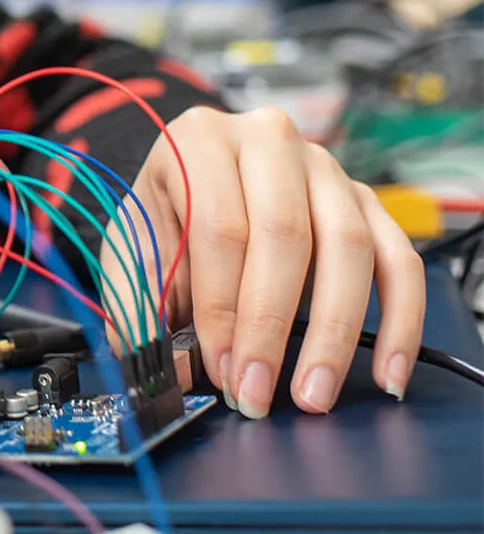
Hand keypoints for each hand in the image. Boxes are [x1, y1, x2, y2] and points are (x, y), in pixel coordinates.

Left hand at [98, 106, 426, 417]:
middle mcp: (266, 140)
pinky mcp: (365, 199)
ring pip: (348, 246)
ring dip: (335, 331)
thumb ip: (140, 303)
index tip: (221, 367)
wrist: (191, 179)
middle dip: (270, 325)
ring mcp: (323, 167)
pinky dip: (400, 319)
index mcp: (198, 140)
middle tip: (258, 389)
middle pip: (284, 233)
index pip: (220, 227)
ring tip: (312, 393)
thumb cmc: (166, 217)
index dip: (221, 307)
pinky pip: (399, 258)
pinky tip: (386, 370)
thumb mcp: (132, 248)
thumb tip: (176, 368)